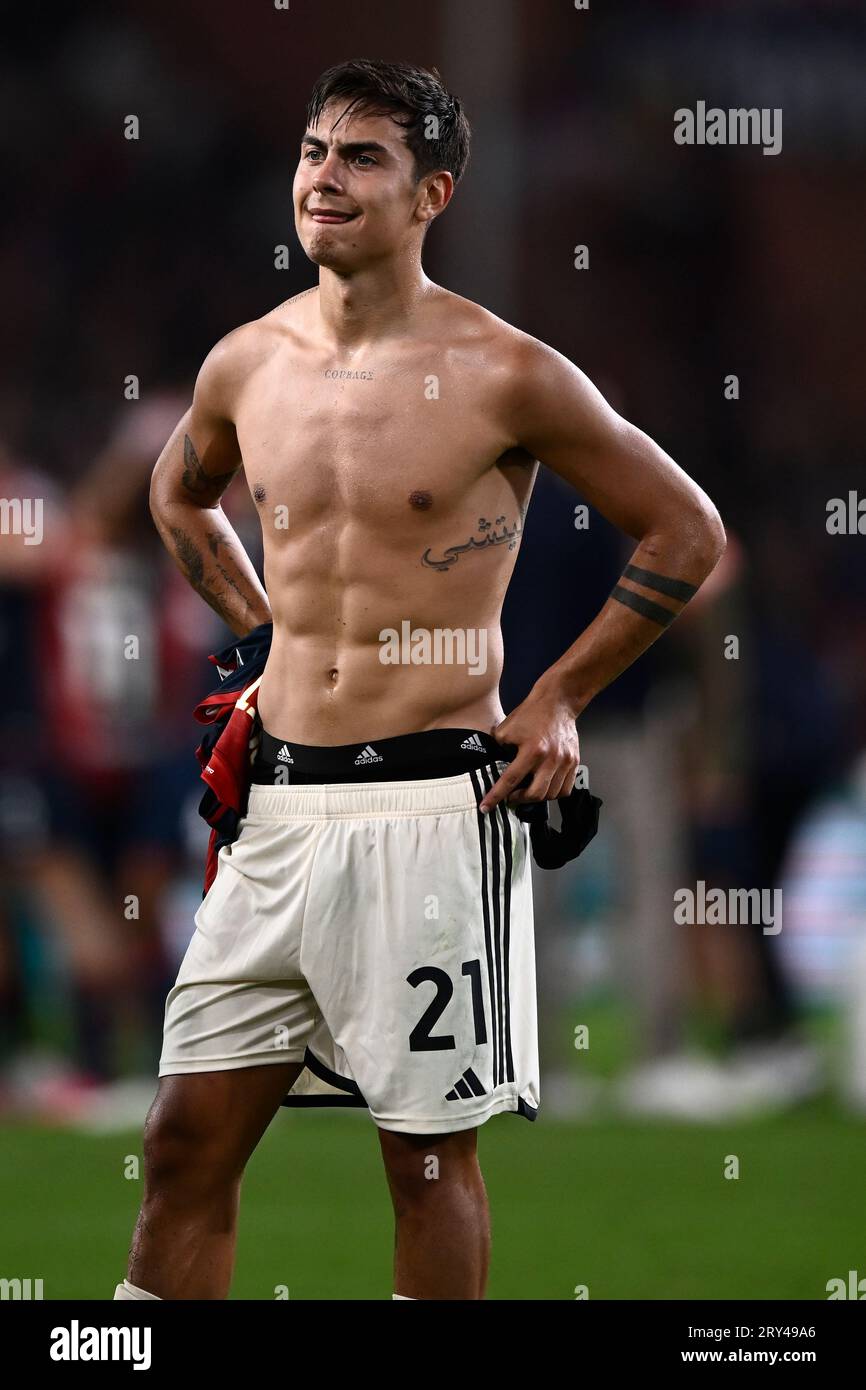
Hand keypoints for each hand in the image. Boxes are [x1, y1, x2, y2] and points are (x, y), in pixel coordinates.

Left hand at [479, 682, 580, 812]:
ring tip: (527, 791)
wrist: (558, 702)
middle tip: (511, 797)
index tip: (486, 807)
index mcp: (532, 750)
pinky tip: (544, 787)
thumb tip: (493, 768)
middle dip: (519, 799)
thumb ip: (498, 750)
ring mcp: (565, 761)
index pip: (511, 780)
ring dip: (537, 797)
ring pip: (552, 794)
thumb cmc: (531, 713)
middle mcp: (551, 759)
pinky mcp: (574, 761)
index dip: (496, 796)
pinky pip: (565, 789)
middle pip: (535, 794)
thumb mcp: (506, 730)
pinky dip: (553, 793)